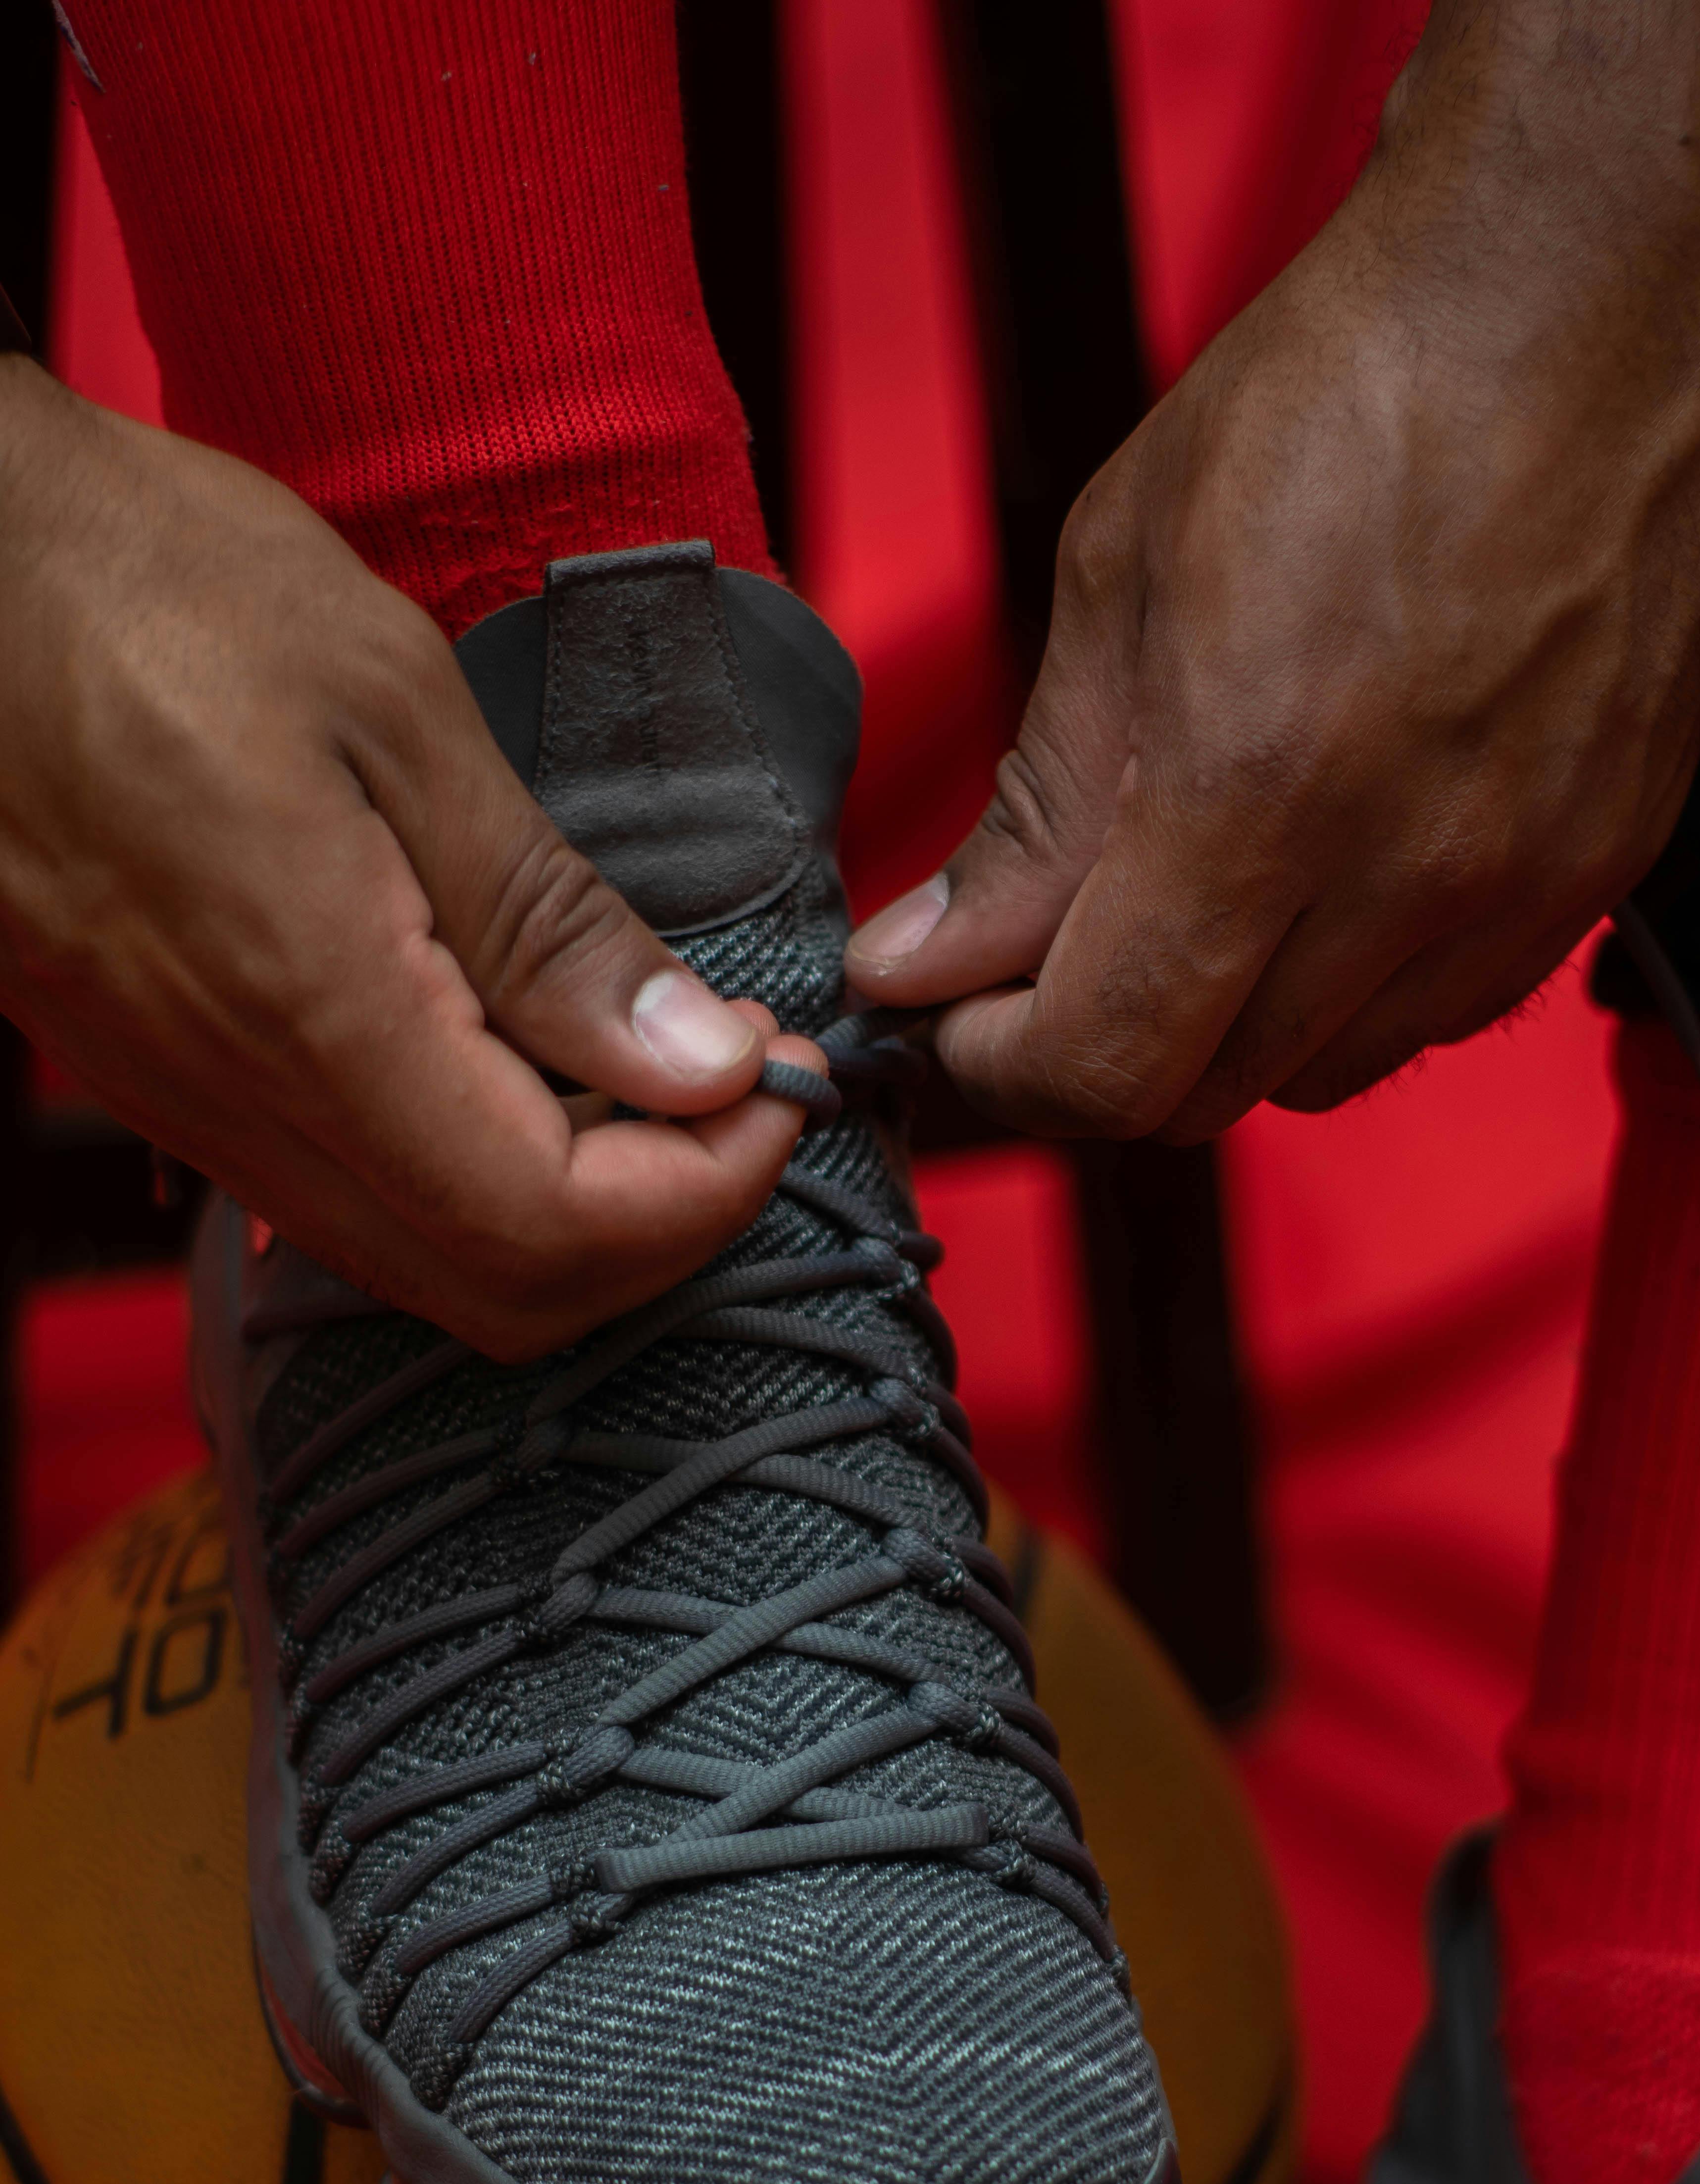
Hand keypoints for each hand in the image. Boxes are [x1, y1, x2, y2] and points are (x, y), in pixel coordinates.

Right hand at [0, 359, 820, 1357]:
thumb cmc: (143, 587)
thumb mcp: (392, 712)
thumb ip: (549, 918)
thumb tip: (697, 1059)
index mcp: (313, 1018)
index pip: (551, 1229)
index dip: (703, 1192)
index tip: (772, 1088)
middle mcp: (241, 1108)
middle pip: (501, 1296)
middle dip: (658, 1226)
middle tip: (732, 1094)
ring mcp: (191, 1112)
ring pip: (426, 1269)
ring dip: (573, 1208)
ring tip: (650, 1068)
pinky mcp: (168, 1086)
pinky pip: (349, 1207)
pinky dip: (473, 1177)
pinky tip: (522, 1059)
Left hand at [845, 0, 1699, 1137]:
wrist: (1592, 286)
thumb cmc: (1344, 389)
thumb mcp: (1121, 576)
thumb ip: (1034, 811)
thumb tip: (927, 961)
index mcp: (1263, 791)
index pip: (1108, 1059)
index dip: (1003, 1068)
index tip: (951, 1016)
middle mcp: (1409, 872)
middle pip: (1206, 1092)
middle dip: (1093, 1052)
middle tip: (1036, 965)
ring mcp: (1521, 883)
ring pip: (1319, 1074)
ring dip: (1223, 1030)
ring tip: (1186, 905)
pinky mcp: (1601, 868)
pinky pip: (1436, 1016)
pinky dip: (1347, 992)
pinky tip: (1322, 881)